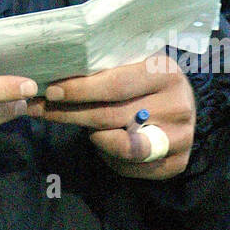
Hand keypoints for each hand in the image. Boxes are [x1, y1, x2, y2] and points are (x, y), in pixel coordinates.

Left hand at [25, 51, 195, 179]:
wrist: (188, 107)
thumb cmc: (149, 80)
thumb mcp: (137, 63)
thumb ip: (108, 66)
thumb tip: (58, 70)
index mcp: (165, 73)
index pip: (116, 85)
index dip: (80, 90)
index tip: (52, 91)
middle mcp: (177, 106)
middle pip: (111, 116)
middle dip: (70, 113)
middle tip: (41, 109)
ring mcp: (179, 139)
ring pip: (118, 145)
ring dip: (90, 136)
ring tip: (76, 123)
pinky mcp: (176, 164)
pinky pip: (128, 167)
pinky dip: (106, 155)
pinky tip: (99, 140)